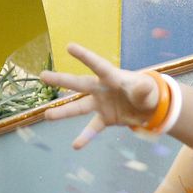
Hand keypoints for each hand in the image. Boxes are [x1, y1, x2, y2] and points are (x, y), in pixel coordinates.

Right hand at [41, 43, 163, 149]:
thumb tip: (143, 86)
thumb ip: (143, 88)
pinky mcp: (105, 118)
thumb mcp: (148, 89)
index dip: (85, 56)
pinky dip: (85, 137)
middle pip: (79, 84)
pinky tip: (76, 145)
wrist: (150, 107)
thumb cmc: (147, 91)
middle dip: (61, 80)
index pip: (97, 65)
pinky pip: (92, 128)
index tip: (69, 47)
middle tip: (42, 76)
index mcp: (112, 77)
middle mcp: (101, 89)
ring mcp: (101, 104)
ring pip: (79, 107)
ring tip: (47, 115)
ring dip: (63, 112)